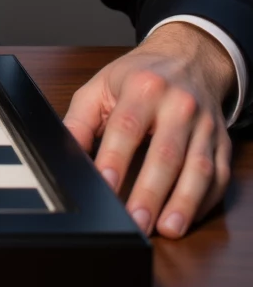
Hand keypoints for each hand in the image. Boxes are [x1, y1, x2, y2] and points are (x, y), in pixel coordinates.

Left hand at [64, 21, 234, 238]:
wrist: (188, 57)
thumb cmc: (140, 76)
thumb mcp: (101, 86)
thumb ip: (80, 120)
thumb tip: (63, 152)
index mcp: (143, 87)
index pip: (128, 127)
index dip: (115, 159)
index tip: (106, 186)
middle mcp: (178, 105)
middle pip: (166, 154)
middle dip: (150, 192)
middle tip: (135, 222)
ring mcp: (205, 125)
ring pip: (199, 168)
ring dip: (184, 202)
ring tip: (167, 229)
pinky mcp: (223, 142)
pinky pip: (219, 176)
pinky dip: (206, 201)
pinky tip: (189, 218)